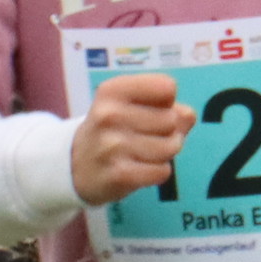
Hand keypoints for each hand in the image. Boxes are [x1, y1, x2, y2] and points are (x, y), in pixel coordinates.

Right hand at [71, 73, 191, 206]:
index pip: (167, 87)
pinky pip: (163, 171)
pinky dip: (157, 172)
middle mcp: (108, 115)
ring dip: (165, 153)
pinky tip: (138, 169)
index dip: (167, 101)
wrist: (73, 166)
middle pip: (173, 119)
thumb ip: (167, 105)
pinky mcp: (118, 174)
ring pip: (171, 146)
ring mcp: (111, 146)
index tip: (149, 109)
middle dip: (168, 130)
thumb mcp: (131, 107)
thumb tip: (187, 116)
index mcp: (112, 91)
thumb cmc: (113, 130)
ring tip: (142, 152)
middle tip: (145, 136)